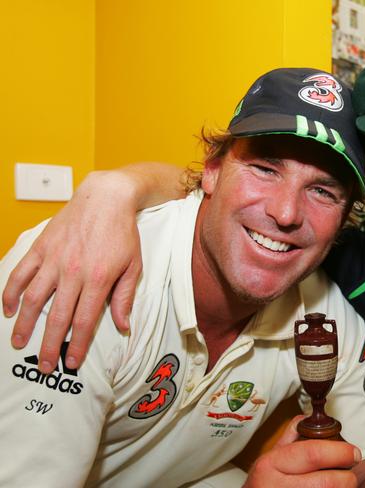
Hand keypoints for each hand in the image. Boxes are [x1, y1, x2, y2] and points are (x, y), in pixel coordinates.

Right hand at [2, 171, 142, 372]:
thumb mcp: (134, 266)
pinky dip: (11, 292)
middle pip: (57, 317)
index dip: (76, 345)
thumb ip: (125, 297)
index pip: (83, 321)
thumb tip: (123, 326)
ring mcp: (53, 259)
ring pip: (32, 298)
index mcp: (98, 279)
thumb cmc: (123, 233)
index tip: (71, 362)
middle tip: (45, 365)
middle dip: (49, 345)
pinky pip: (20, 273)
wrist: (106, 199)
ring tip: (18, 343)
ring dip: (24, 324)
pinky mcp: (41, 247)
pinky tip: (8, 309)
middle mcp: (73, 272)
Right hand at [244, 416, 360, 487]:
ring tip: (338, 484)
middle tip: (350, 475)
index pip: (313, 453)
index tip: (354, 453)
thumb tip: (310, 417)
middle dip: (346, 478)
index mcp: (271, 463)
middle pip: (326, 482)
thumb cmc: (264, 483)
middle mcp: (276, 486)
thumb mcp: (272, 457)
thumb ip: (292, 437)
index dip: (340, 452)